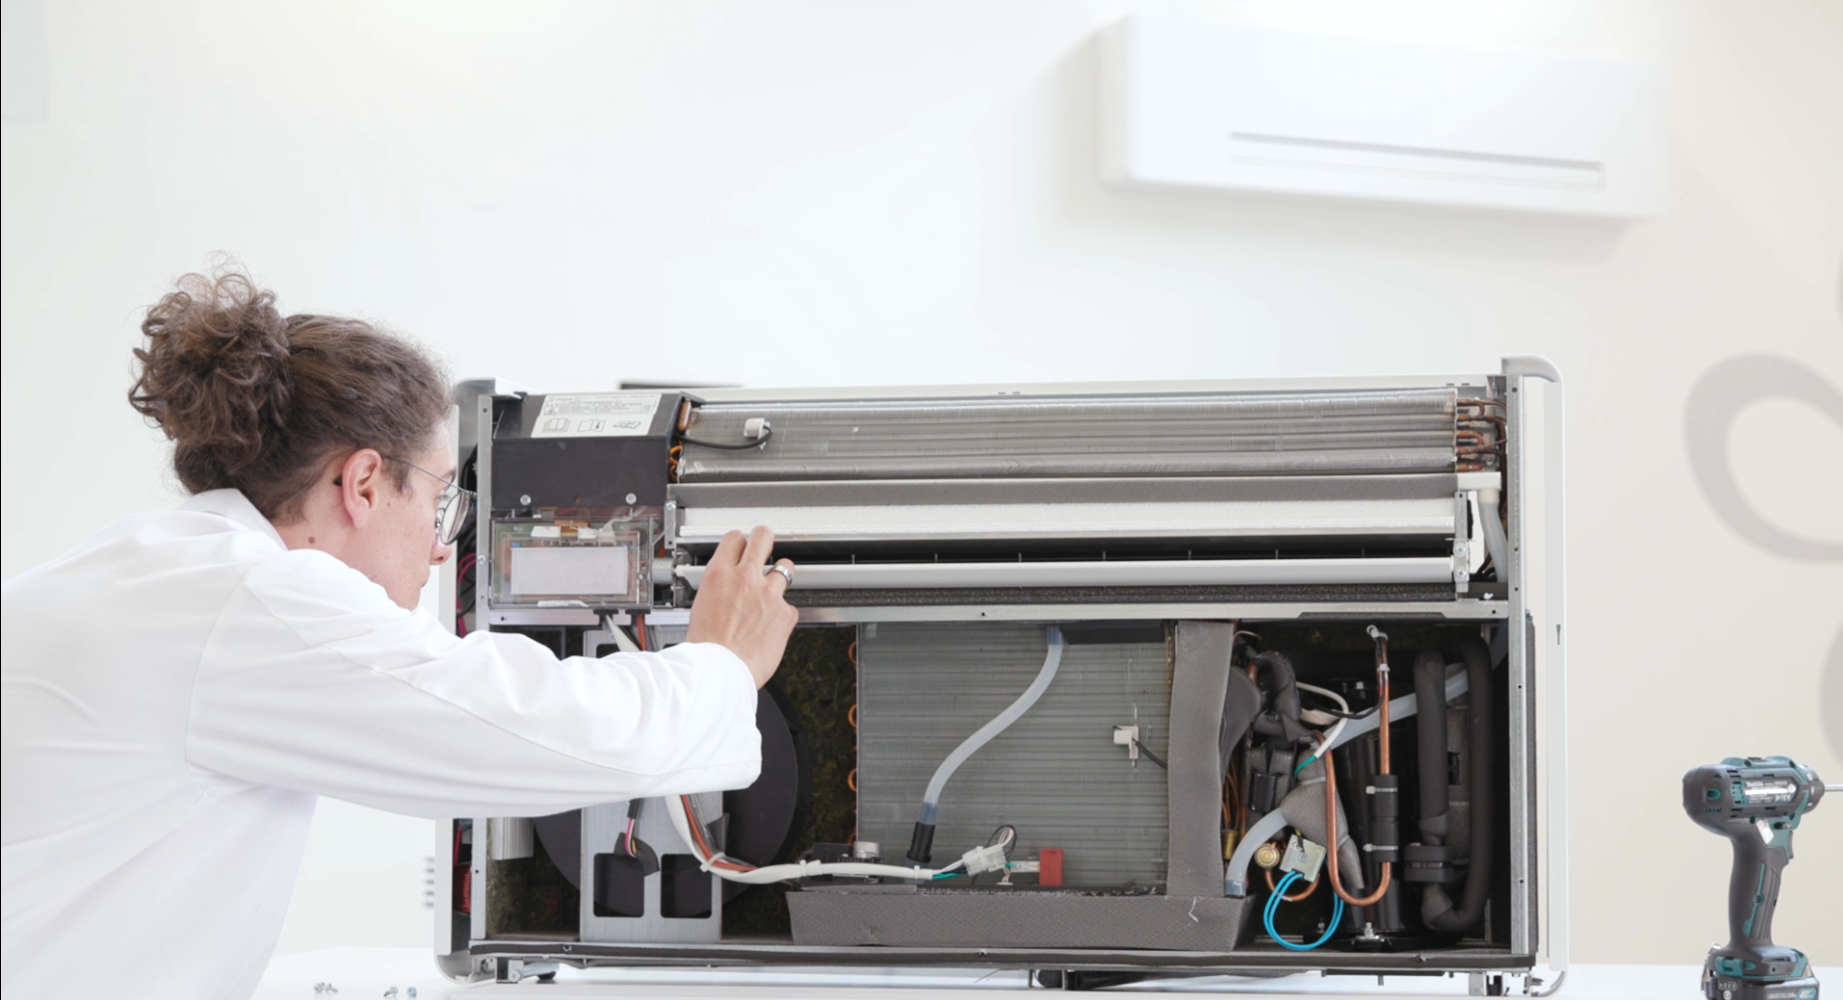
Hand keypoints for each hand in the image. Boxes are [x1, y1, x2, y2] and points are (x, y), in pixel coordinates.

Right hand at [684, 526, 797, 687]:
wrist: (719, 670)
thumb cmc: (706, 647)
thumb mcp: (702, 606)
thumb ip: (720, 589)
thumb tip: (726, 588)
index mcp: (719, 575)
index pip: (735, 538)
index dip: (741, 542)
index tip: (743, 547)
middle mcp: (745, 578)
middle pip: (763, 536)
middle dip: (765, 539)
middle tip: (765, 547)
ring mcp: (768, 594)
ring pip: (785, 567)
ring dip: (780, 576)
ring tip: (773, 590)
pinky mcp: (785, 612)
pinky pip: (790, 606)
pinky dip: (783, 615)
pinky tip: (772, 626)